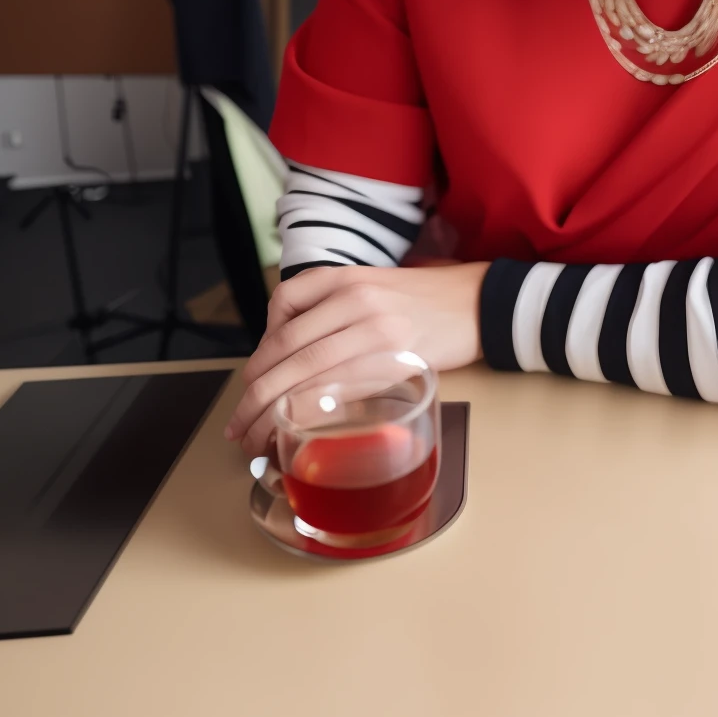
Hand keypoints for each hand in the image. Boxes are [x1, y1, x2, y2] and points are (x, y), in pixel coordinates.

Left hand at [224, 260, 486, 454]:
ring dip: (270, 413)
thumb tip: (288, 356)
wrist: (479, 304)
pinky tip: (295, 431)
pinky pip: (338, 391)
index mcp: (346, 277)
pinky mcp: (395, 363)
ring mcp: (376, 331)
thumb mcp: (373, 285)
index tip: (249, 382)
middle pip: (286, 349)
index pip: (282, 307)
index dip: (258, 351)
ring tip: (255, 439)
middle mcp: (356, 300)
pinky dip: (308, 415)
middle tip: (237, 427)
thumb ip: (332, 310)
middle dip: (252, 394)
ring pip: (305, 374)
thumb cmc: (425, 301)